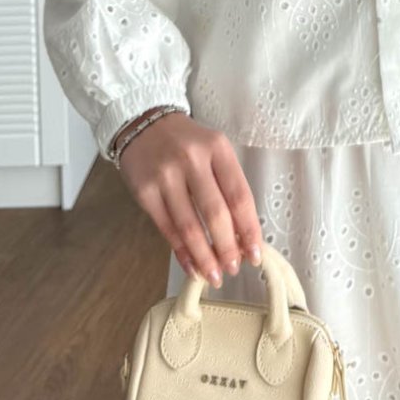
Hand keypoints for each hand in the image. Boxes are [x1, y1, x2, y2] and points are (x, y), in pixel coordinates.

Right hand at [116, 111, 263, 288]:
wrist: (144, 123)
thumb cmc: (188, 143)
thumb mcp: (214, 151)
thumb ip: (227, 186)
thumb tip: (242, 235)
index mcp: (217, 148)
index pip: (239, 195)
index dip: (249, 229)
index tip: (255, 254)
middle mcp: (192, 159)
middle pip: (215, 214)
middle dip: (227, 248)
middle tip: (234, 269)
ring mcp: (166, 175)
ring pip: (189, 226)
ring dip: (204, 257)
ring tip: (215, 276)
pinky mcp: (144, 191)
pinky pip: (166, 228)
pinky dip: (181, 252)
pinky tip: (192, 266)